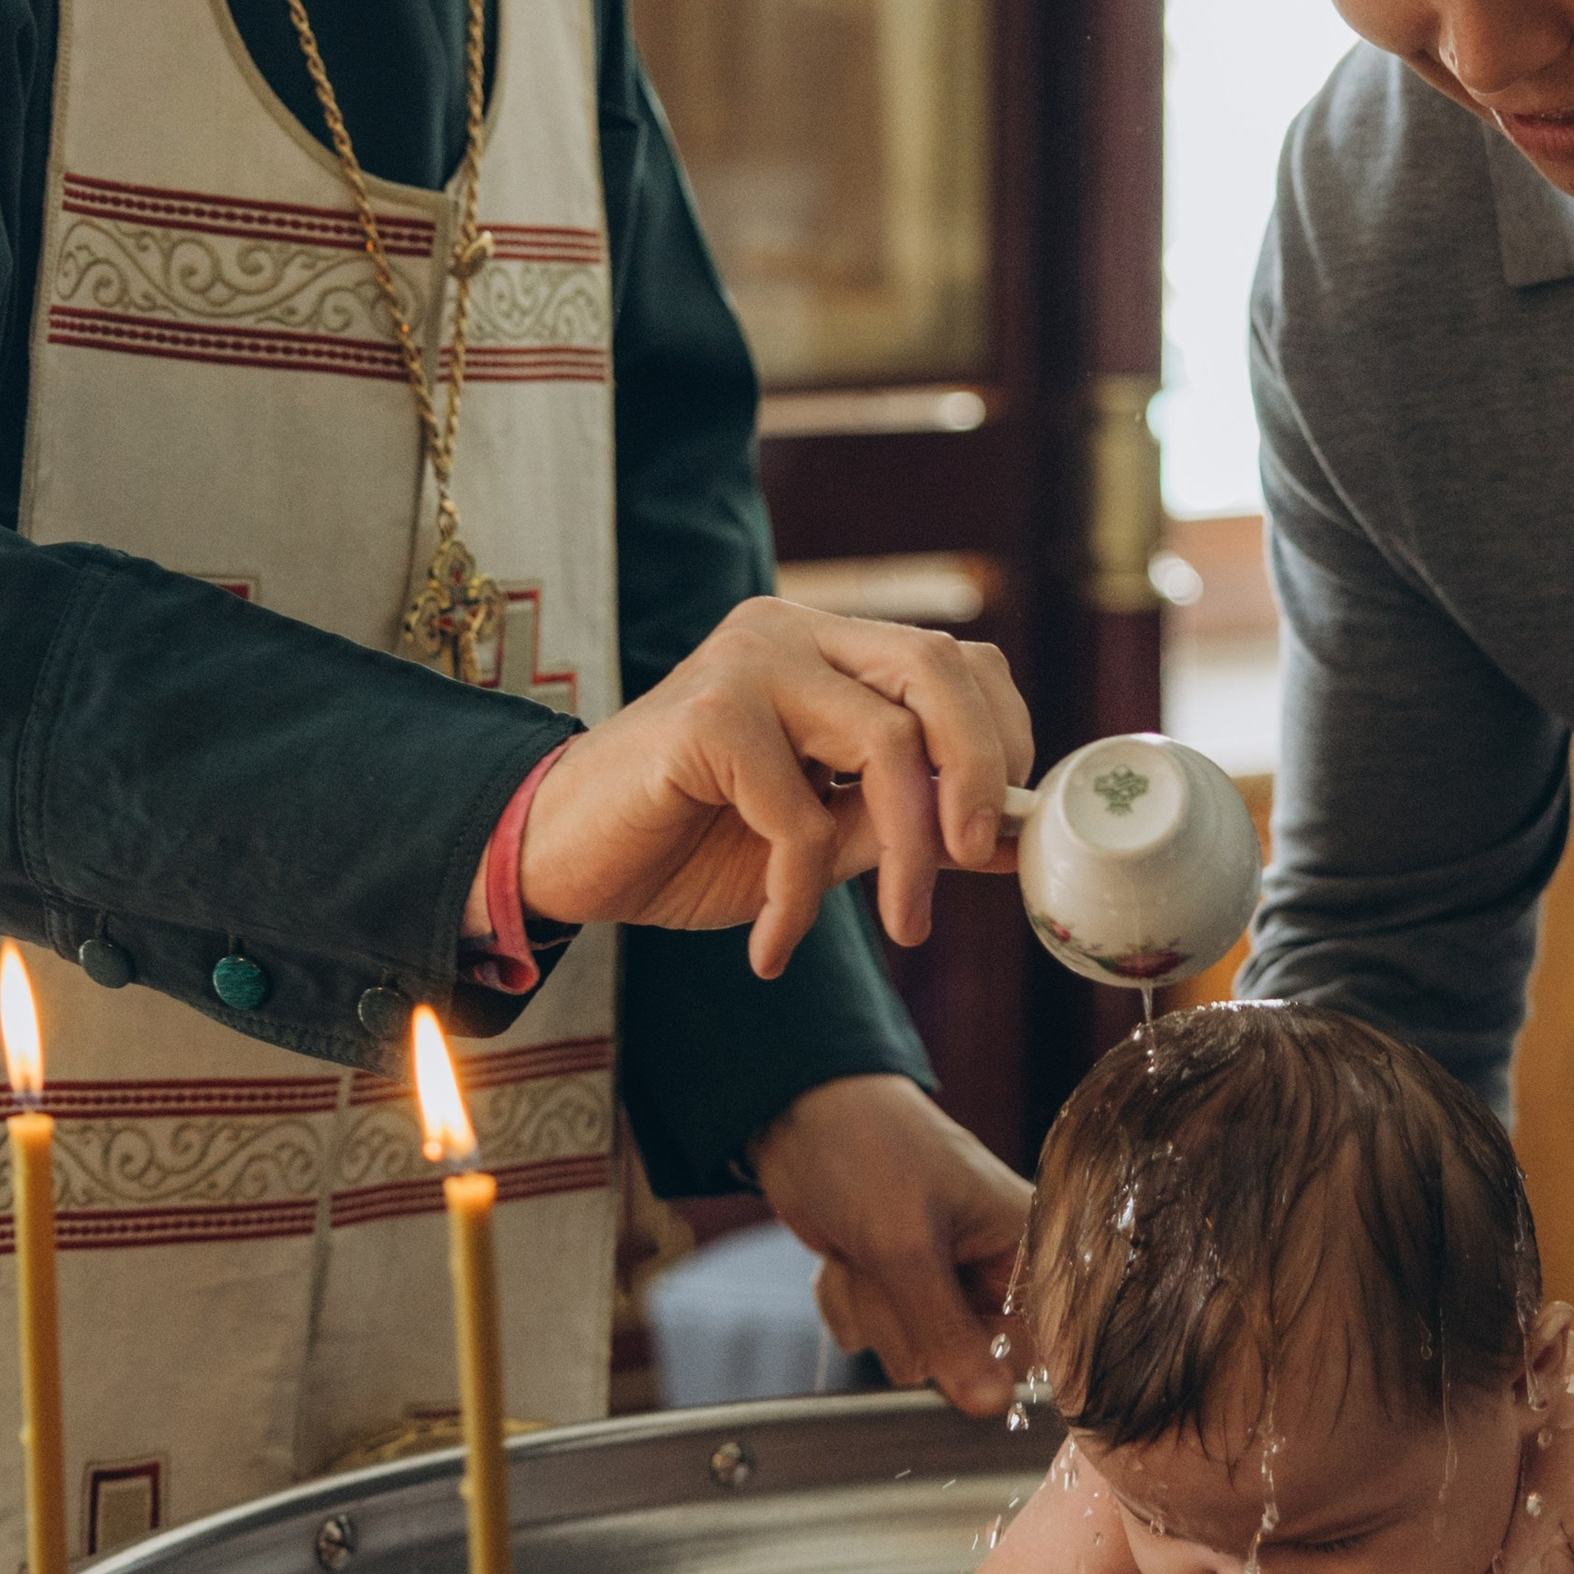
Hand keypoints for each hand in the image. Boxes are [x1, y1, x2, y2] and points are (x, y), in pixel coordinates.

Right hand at [516, 599, 1030, 974]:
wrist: (559, 858)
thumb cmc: (689, 843)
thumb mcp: (822, 836)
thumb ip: (906, 821)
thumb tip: (1013, 838)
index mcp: (827, 646)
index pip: (956, 657)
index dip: (1002, 736)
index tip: (1001, 831)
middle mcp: (791, 632)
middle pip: (937, 667)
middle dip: (979, 771)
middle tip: (977, 860)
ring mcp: (747, 662)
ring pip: (886, 739)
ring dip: (908, 856)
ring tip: (901, 927)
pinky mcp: (706, 716)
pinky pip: (800, 813)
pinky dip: (800, 894)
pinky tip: (772, 941)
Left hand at [750, 1074, 1031, 1419]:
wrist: (796, 1114)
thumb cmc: (868, 1150)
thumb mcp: (907, 1246)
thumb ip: (949, 1333)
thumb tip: (994, 1408)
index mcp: (1024, 1244)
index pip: (1043, 1340)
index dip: (1004, 1363)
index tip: (960, 1362)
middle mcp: (991, 1269)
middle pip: (969, 1362)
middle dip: (912, 1325)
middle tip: (891, 1268)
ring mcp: (940, 1282)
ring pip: (914, 1358)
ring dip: (874, 1311)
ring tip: (864, 1251)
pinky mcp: (895, 1288)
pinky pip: (875, 1340)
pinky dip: (850, 1305)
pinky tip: (845, 1257)